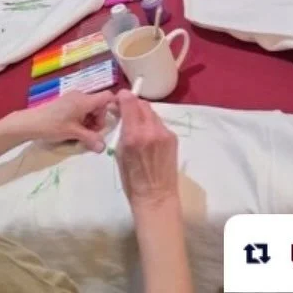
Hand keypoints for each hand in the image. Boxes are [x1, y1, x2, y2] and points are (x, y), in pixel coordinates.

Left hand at [8, 91, 113, 151]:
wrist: (31, 123)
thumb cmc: (53, 125)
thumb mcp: (73, 133)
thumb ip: (90, 139)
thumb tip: (104, 148)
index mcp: (84, 100)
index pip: (107, 97)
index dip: (114, 106)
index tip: (114, 120)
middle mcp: (81, 96)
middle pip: (99, 106)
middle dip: (98, 120)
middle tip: (89, 133)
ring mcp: (73, 99)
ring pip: (91, 109)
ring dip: (90, 121)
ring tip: (80, 132)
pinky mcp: (67, 103)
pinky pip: (82, 110)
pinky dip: (82, 119)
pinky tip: (74, 129)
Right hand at [116, 90, 178, 210]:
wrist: (156, 196)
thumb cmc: (132, 180)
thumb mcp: (120, 153)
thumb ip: (121, 131)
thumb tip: (120, 114)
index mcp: (133, 135)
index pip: (130, 102)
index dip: (123, 97)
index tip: (119, 98)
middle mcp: (150, 130)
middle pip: (142, 104)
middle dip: (133, 104)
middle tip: (126, 110)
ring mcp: (164, 133)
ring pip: (152, 113)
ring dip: (142, 114)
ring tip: (137, 125)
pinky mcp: (173, 138)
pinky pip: (159, 124)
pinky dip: (151, 125)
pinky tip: (148, 137)